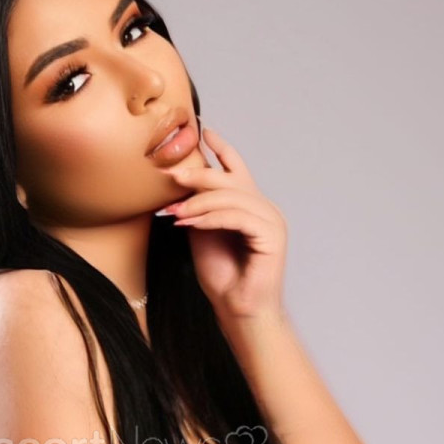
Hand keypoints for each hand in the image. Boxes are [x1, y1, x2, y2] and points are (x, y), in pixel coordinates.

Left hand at [158, 125, 287, 321]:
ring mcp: (272, 220)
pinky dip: (211, 218)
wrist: (238, 311)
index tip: (203, 132)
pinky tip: (191, 224)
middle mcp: (265, 209)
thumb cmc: (222, 278)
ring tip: (174, 214)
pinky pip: (237, 217)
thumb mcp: (201, 233)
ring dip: (198, 204)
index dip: (222, 149)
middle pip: (231, 180)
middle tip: (171, 178)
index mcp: (251, 206)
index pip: (238, 169)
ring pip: (232, 198)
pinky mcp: (272, 235)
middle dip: (199, 177)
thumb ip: (198, 208)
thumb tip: (180, 182)